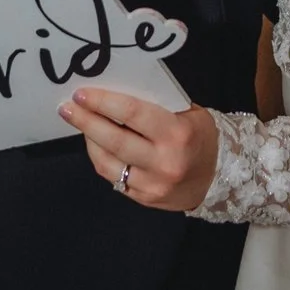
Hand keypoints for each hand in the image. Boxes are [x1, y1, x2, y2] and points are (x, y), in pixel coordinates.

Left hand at [58, 89, 218, 210]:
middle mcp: (164, 162)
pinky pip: (114, 178)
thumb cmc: (201, 135)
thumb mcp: (188, 113)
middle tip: (67, 108)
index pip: (133, 113)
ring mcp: (153, 185)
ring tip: (80, 123)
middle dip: (87, 122)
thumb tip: (117, 90)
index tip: (82, 93)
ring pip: (108, 163)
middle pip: (115, 140)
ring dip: (89, 141)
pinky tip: (96, 145)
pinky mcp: (145, 199)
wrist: (221, 176)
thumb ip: (157, 104)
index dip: (104, 102)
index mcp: (177, 133)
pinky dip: (102, 159)